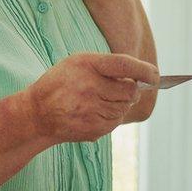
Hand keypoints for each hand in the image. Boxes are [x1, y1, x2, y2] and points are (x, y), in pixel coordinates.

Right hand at [23, 53, 158, 142]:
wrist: (36, 114)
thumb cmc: (61, 83)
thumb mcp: (77, 63)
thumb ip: (107, 66)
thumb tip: (140, 78)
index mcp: (86, 65)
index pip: (124, 65)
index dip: (143, 70)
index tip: (155, 75)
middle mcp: (89, 87)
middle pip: (130, 90)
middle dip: (131, 89)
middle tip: (122, 87)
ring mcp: (91, 109)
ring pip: (124, 107)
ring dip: (121, 103)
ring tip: (102, 99)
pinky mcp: (93, 128)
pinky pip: (116, 121)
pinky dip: (112, 116)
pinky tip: (95, 111)